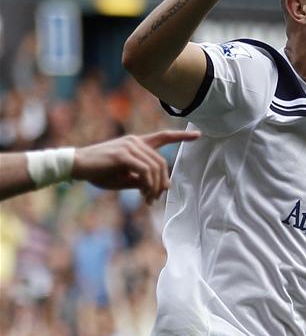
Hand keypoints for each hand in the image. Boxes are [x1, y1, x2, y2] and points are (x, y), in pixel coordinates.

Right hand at [72, 129, 200, 202]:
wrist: (77, 166)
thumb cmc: (99, 172)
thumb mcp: (125, 178)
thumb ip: (143, 179)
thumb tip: (164, 186)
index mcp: (137, 143)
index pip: (163, 136)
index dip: (181, 137)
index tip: (199, 135)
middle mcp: (135, 141)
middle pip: (162, 162)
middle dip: (162, 182)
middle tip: (154, 199)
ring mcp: (130, 146)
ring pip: (155, 168)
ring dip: (155, 187)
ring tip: (148, 200)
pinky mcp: (123, 154)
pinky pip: (145, 171)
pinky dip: (148, 185)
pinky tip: (144, 194)